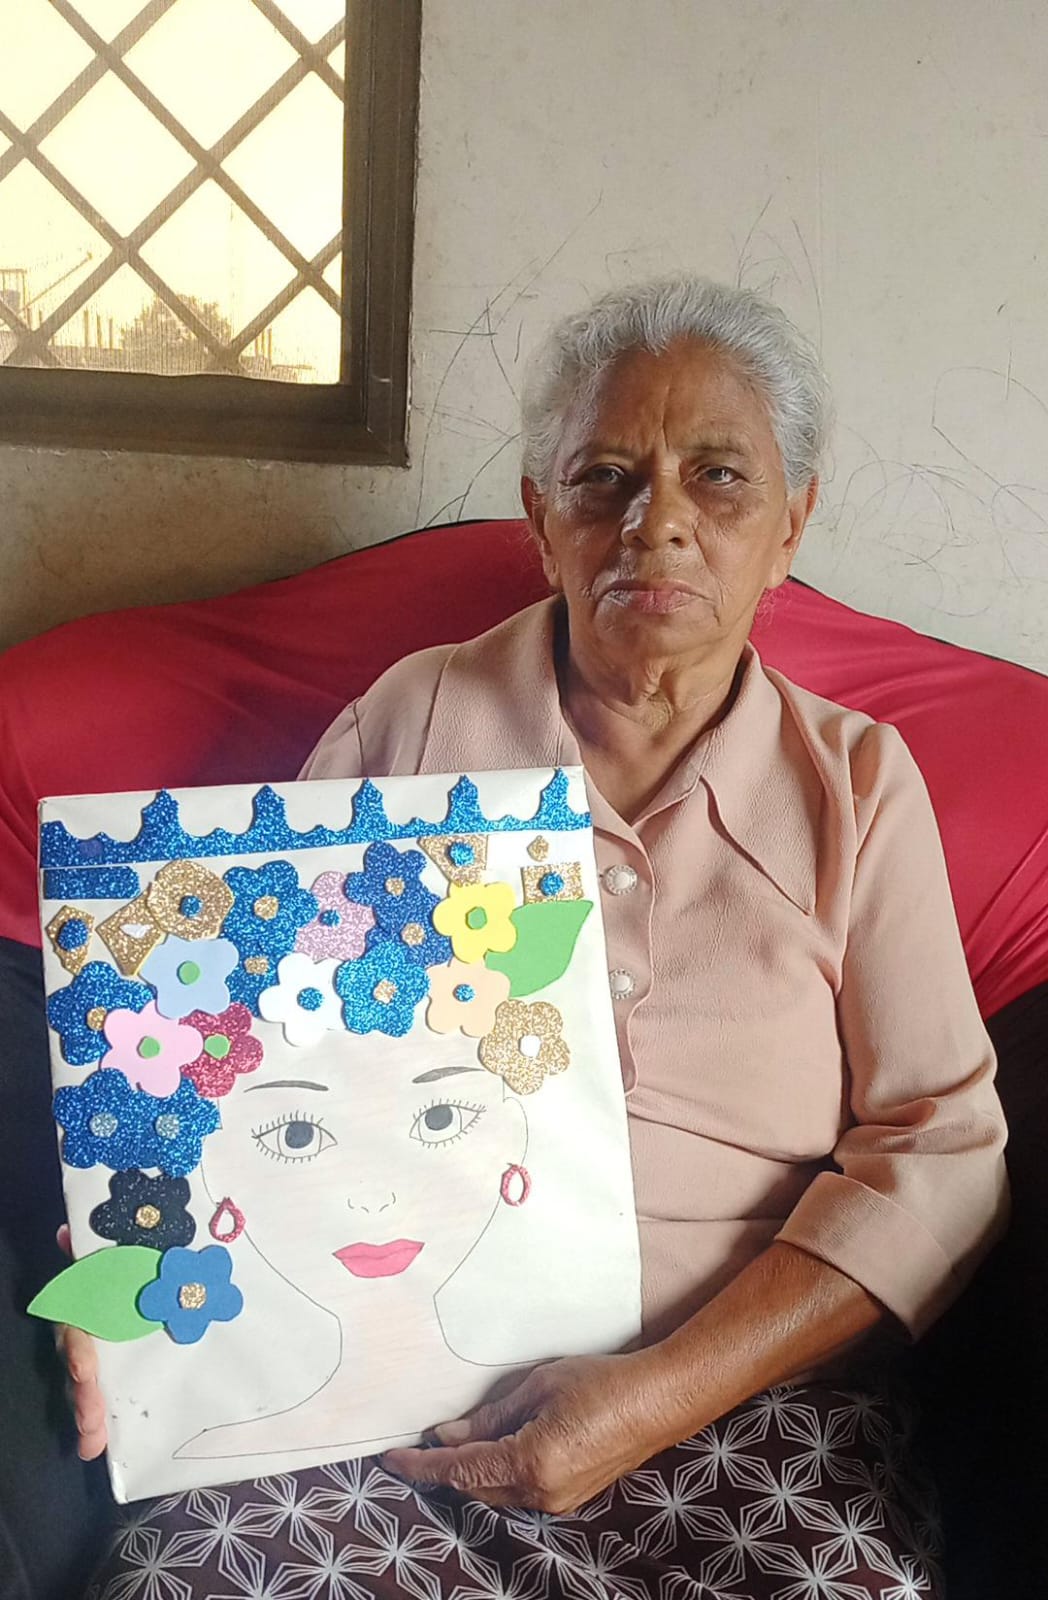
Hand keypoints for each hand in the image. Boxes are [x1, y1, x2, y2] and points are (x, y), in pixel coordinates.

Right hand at [55, 1224, 107, 1459]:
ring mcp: (99, 1357)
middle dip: (83, 1396)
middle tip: (92, 1421)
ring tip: (91, 1442)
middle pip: (78, 1369)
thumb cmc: (128, 1265)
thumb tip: (68, 1231)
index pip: (75, 1330)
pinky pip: (103, 1401)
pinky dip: (95, 1428)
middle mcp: (87, 1335)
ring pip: (85, 1389)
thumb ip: (92, 1249)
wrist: (152, 1270)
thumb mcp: (117, 1255)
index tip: (84, 1370)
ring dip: (86, 1416)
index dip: (77, 1350)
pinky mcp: (117, 1374)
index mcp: (88, 1308)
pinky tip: (91, 1450)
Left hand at [382, 1351, 671, 1513]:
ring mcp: (558, 1501)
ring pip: (497, 1493)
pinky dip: (498, 1474)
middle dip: (444, 1469)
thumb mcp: (539, 1386)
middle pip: (475, 1488)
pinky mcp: (571, 1496)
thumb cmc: (602, 1382)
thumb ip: (491, 1416)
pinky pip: (520, 1491)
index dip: (421, 1465)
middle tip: (417, 1446)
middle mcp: (540, 1492)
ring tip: (451, 1443)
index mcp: (529, 1462)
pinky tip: (492, 1450)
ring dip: (472, 1473)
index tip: (392, 1459)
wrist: (659, 1399)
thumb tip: (449, 1434)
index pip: (459, 1469)